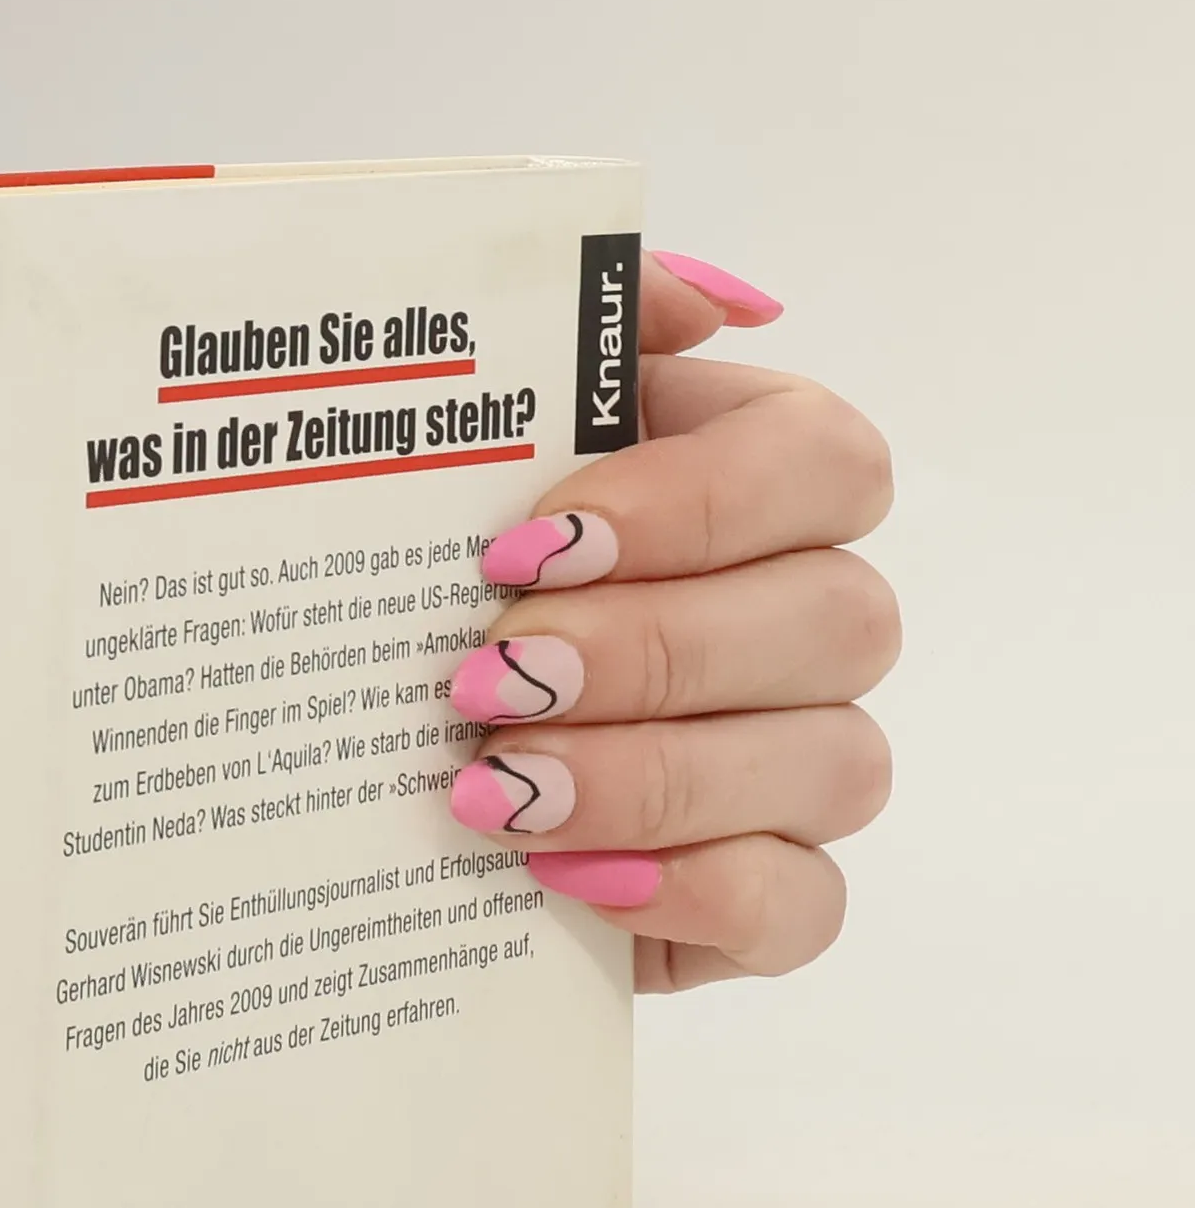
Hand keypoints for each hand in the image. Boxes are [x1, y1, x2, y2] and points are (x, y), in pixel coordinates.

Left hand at [446, 252, 897, 991]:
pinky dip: (694, 893)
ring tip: (494, 791)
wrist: (370, 782)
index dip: (700, 502)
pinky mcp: (766, 900)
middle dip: (653, 651)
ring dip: (655, 775)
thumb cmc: (427, 600)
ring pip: (831, 764)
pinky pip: (801, 907)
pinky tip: (568, 876)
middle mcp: (806, 624)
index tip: (531, 544)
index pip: (822, 461)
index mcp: (754, 493)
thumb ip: (566, 348)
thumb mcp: (450, 460)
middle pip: (837, 618)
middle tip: (490, 679)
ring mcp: (801, 770)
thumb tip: (691, 300)